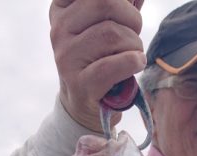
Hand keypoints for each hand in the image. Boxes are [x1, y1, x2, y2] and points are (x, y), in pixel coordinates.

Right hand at [49, 0, 146, 131]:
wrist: (83, 104)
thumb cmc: (98, 59)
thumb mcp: (101, 26)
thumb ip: (117, 7)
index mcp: (62, 8)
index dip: (120, 1)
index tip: (124, 14)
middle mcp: (59, 29)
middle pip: (105, 3)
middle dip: (131, 18)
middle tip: (134, 35)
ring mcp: (67, 56)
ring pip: (112, 34)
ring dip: (135, 45)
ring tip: (134, 54)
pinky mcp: (80, 83)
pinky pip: (112, 65)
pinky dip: (133, 62)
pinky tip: (137, 64)